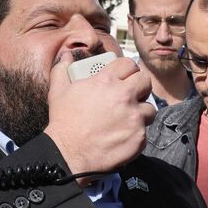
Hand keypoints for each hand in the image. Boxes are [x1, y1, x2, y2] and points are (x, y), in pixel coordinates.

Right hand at [43, 52, 153, 183]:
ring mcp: (134, 118)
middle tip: (130, 94)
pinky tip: (121, 135)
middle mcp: (124, 96)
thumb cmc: (63, 121)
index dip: (126, 69)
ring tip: (127, 118)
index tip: (123, 76)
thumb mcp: (58, 91)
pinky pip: (144, 130)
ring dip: (140, 111)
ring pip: (149, 108)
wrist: (69, 153)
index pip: (128, 64)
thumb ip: (62, 68)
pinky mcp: (139, 137)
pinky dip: (135, 132)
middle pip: (145, 81)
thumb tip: (66, 55)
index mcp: (106, 81)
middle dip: (139, 86)